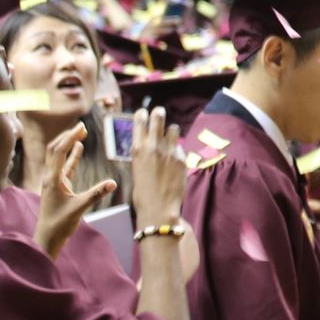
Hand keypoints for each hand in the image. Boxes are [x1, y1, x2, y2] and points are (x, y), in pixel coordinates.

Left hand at [35, 122, 117, 260]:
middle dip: (67, 136)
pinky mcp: (59, 186)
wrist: (47, 238)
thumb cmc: (59, 224)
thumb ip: (95, 194)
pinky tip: (79, 147)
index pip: (59, 152)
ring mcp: (54, 180)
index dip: (69, 137)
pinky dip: (72, 155)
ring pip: (59, 156)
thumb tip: (113, 183)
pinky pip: (65, 166)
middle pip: (55, 149)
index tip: (82, 127)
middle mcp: (51, 177)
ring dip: (68, 143)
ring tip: (81, 132)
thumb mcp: (79, 208)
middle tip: (82, 126)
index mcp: (52, 179)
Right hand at [130, 107, 188, 228]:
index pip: (140, 121)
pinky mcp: (182, 159)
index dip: (142, 114)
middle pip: (158, 117)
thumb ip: (143, 154)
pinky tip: (174, 162)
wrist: (158, 208)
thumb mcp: (137, 168)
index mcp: (138, 149)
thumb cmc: (143, 192)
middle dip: (158, 113)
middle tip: (159, 112)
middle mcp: (153, 146)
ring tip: (169, 138)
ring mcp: (169, 151)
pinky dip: (177, 151)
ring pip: (174, 128)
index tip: (143, 112)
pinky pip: (180, 147)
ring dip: (171, 132)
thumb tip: (148, 144)